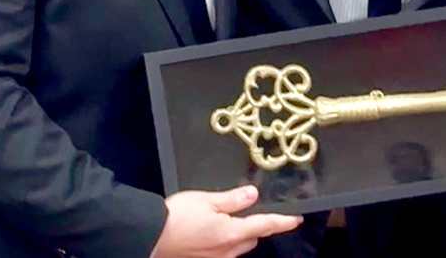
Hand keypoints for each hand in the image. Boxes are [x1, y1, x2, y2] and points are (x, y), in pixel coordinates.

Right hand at [149, 186, 301, 257]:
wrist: (149, 237)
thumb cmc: (178, 216)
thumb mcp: (206, 200)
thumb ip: (232, 199)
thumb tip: (253, 194)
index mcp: (232, 233)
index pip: (265, 226)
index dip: (283, 222)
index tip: (296, 219)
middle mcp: (228, 251)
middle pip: (252, 239)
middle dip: (256, 228)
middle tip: (253, 212)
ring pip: (238, 248)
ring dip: (240, 236)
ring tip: (230, 221)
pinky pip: (223, 253)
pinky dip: (225, 243)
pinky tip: (212, 233)